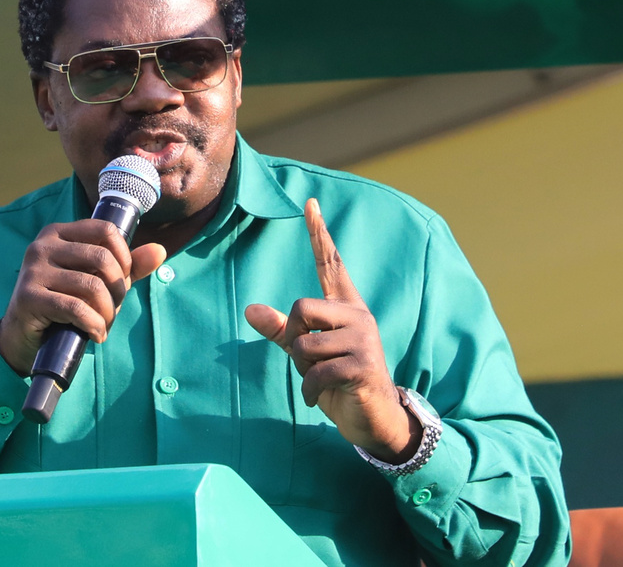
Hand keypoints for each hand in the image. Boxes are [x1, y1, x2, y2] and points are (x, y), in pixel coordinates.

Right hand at [0, 220, 165, 375]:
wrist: (22, 336)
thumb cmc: (62, 304)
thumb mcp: (96, 281)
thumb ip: (126, 267)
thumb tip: (159, 251)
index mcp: (58, 233)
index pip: (105, 230)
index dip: (124, 256)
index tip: (123, 279)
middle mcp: (42, 246)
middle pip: (102, 258)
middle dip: (117, 290)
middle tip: (113, 309)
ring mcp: (33, 271)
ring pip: (91, 286)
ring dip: (107, 313)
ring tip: (103, 324)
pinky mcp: (28, 297)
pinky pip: (75, 309)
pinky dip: (94, 325)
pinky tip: (95, 334)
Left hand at [244, 199, 419, 461]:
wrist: (373, 419)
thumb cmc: (339, 382)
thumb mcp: (307, 355)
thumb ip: (282, 331)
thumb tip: (249, 309)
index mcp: (345, 308)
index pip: (331, 263)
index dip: (319, 234)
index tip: (309, 203)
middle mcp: (357, 316)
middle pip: (302, 307)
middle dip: (292, 337)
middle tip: (304, 360)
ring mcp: (363, 340)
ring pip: (304, 344)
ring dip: (302, 370)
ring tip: (320, 381)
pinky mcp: (363, 365)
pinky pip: (316, 372)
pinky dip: (308, 391)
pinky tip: (318, 398)